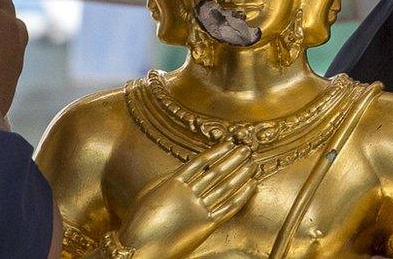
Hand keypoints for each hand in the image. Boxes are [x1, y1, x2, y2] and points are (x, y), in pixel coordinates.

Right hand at [119, 143, 256, 258]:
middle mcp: (189, 193)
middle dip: (233, 159)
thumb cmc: (139, 222)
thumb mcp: (149, 192)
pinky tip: (251, 186)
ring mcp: (198, 209)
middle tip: (246, 149)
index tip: (229, 144)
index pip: (201, 162)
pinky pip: (229, 208)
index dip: (217, 152)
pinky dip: (242, 196)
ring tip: (252, 164)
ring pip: (226, 188)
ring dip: (241, 174)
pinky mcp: (206, 225)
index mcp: (173, 182)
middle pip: (217, 172)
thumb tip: (183, 169)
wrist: (139, 248)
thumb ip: (167, 179)